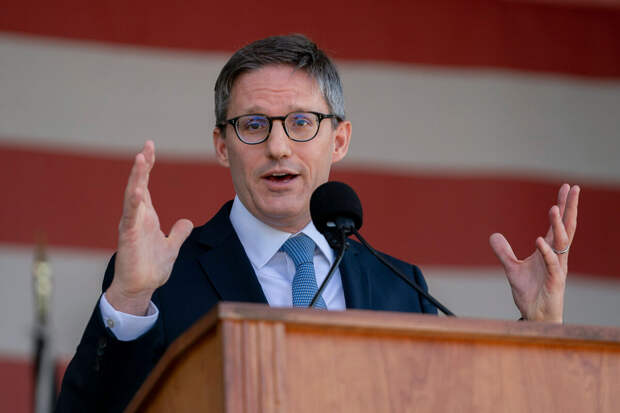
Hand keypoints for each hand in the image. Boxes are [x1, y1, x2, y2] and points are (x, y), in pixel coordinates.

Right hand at [106, 141, 192, 314]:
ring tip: (141, 158)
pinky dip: (134, 202)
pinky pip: (130, 216)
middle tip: (147, 145)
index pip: (146, 186)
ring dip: (137, 177)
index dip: (147, 168)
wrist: (140, 287)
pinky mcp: (129, 236)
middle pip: (138, 184)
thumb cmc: (150, 268)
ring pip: (132, 195)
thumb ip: (178, 233)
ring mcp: (131, 225)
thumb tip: (187, 222)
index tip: (150, 149)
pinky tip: (138, 190)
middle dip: (142, 165)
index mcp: (146, 216)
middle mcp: (137, 216)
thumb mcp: (171, 247)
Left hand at [489, 184, 579, 322]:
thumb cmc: (530, 292)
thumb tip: (494, 235)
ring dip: (558, 225)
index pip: (558, 224)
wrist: (535, 316)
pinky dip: (546, 251)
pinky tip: (540, 239)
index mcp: (549, 250)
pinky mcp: (555, 281)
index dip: (562, 206)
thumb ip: (504, 252)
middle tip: (573, 188)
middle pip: (566, 227)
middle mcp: (557, 256)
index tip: (567, 188)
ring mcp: (558, 267)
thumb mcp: (512, 268)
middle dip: (569, 207)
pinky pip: (552, 263)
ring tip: (553, 207)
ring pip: (562, 242)